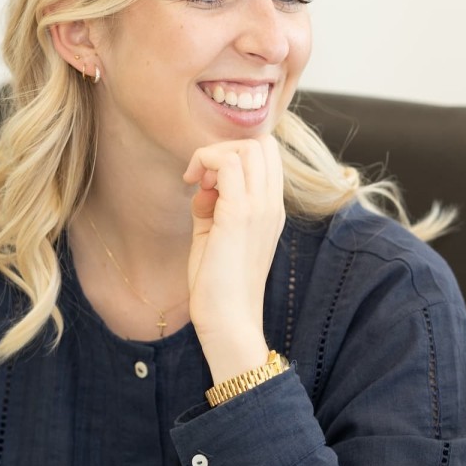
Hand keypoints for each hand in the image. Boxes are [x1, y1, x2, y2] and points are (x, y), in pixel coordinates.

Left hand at [182, 136, 284, 384]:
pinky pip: (227, 163)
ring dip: (215, 154)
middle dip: (225, 149)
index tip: (207, 182)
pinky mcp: (239, 214)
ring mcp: (260, 207)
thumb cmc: (218, 286)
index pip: (267, 156)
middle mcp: (272, 204)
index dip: (234, 156)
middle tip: (202, 178)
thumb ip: (211, 205)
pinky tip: (193, 186)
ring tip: (198, 182)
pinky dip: (205, 162)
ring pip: (248, 147)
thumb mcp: (214, 236)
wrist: (229, 321)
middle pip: (262, 144)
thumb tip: (202, 184)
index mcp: (272, 210)